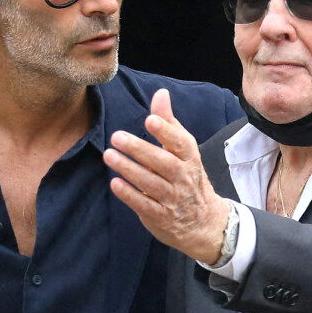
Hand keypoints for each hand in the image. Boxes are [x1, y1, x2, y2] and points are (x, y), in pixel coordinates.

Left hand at [102, 89, 228, 263]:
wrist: (202, 219)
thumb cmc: (187, 175)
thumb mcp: (182, 148)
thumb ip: (168, 121)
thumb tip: (161, 93)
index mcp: (190, 157)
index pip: (181, 142)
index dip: (166, 131)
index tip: (150, 119)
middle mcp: (183, 177)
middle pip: (163, 162)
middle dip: (140, 149)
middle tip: (117, 136)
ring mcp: (173, 198)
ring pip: (151, 183)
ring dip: (129, 169)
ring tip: (109, 156)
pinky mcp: (161, 216)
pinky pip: (144, 205)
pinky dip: (130, 195)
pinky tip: (115, 184)